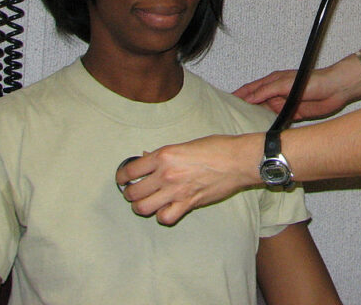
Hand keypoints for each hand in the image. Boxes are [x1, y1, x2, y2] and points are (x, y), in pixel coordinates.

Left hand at [116, 134, 259, 224]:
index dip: (122, 177)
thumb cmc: (216, 148)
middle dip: (130, 193)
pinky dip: (162, 215)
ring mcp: (176, 191)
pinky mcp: (188, 204)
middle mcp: (166, 174)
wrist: (237, 160)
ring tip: (145, 202)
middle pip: (133, 192)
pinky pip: (165, 217)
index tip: (123, 179)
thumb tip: (146, 159)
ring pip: (143, 208)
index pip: (130, 170)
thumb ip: (165, 154)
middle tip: (135, 191)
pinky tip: (165, 209)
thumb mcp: (186, 144)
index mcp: (164, 155)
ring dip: (141, 206)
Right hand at [234, 66, 352, 121]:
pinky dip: (270, 127)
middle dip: (244, 110)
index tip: (224, 104)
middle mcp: (275, 94)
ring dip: (256, 120)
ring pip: (265, 114)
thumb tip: (248, 98)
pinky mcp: (293, 114)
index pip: (249, 90)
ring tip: (243, 130)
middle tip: (230, 121)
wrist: (335, 90)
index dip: (237, 96)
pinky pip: (278, 122)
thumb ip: (266, 91)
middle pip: (255, 103)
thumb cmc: (312, 80)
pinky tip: (263, 134)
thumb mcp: (284, 84)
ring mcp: (283, 104)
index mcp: (271, 83)